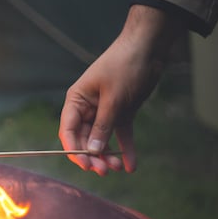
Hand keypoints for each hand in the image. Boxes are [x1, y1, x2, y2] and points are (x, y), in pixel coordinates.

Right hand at [58, 5, 184, 174]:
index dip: (74, 149)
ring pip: (102, 139)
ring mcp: (105, 111)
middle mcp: (88, 108)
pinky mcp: (122, 112)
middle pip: (85, 138)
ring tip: (118, 167)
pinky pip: (120, 134)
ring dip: (108, 155)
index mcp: (77, 100)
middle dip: (93, 155)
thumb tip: (92, 151)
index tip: (86, 165)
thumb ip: (103, 126)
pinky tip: (131, 165)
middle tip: (105, 170)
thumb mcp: (113, 99)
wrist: (148, 48)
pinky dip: (125, 148)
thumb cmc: (125, 66)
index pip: (69, 130)